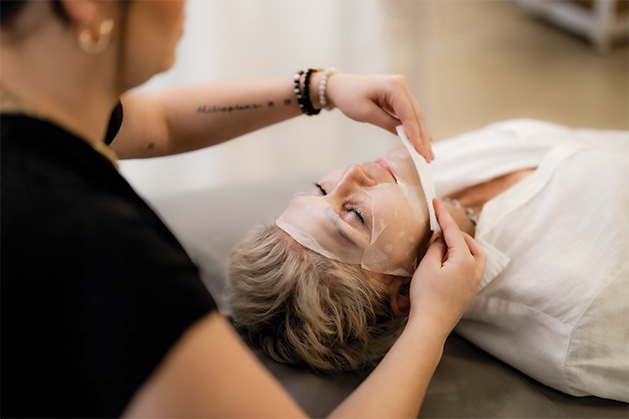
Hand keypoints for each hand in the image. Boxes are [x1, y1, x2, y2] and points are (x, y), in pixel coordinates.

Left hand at [323, 73, 433, 161]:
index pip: (409, 114)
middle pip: (416, 115)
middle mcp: (402, 84)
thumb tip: (405, 136)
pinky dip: (414, 128)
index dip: (416, 135)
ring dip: (421, 135)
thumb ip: (387, 123)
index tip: (421, 152)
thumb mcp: (367, 113)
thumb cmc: (349, 98)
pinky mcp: (399, 95)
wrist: (340, 87)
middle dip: (422, 138)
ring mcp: (402, 89)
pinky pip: (409, 114)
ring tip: (427, 154)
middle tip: (428, 157)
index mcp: (394, 86)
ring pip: (415, 115)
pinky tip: (422, 142)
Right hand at [408, 199, 485, 336]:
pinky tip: (450, 262)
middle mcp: (475, 270)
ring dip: (463, 246)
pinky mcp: (470, 293)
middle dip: (455, 232)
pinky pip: (472, 268)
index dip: (443, 215)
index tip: (436, 201)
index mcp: (465, 260)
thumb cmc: (426, 295)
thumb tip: (441, 241)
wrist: (431, 325)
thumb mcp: (427, 266)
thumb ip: (436, 248)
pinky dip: (463, 258)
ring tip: (447, 244)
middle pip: (469, 243)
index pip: (453, 231)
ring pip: (475, 256)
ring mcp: (475, 283)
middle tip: (438, 228)